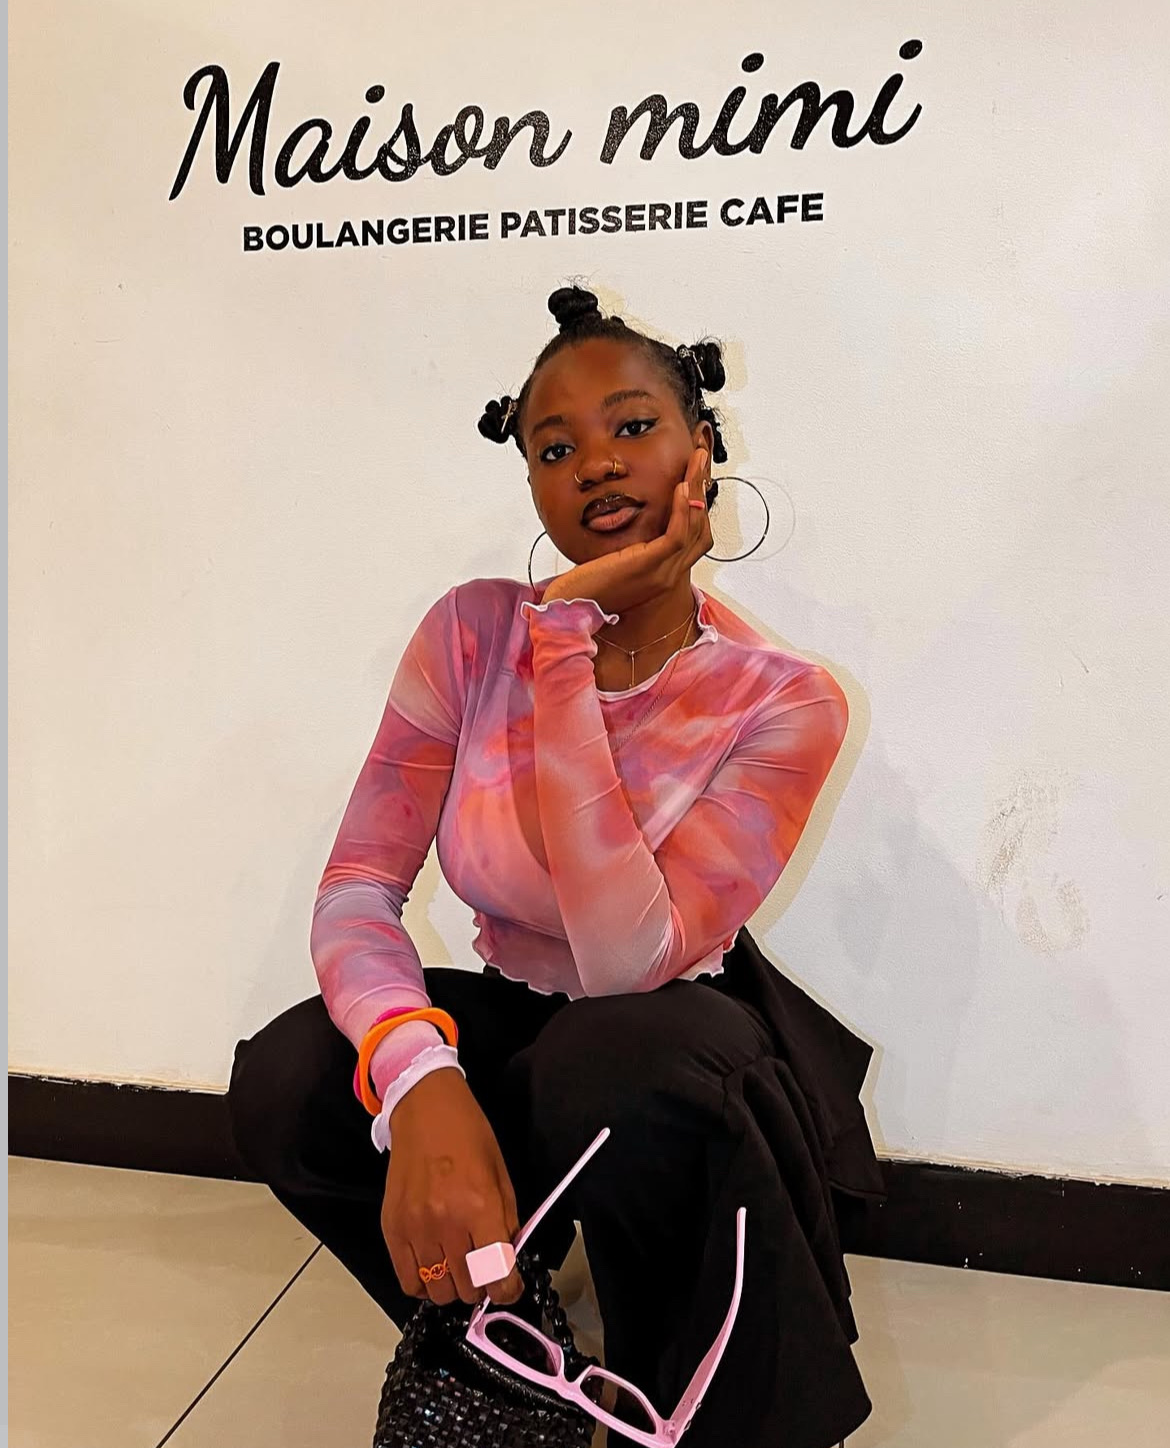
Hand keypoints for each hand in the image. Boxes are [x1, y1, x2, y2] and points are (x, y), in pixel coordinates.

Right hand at [381, 1069, 526, 1308]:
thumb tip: (508, 1262)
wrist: (424, 1109)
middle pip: (468, 1289)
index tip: (509, 1286)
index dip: (508, 1289)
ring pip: (438, 1292)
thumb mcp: (501, 1176)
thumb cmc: (466, 1134)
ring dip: (453, 1286)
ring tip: (458, 1267)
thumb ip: (506, 1223)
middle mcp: (446, 1222)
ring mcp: (415, 1228)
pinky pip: (408, 1281)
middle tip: (484, 1270)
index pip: (497, 1275)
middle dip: (482, 1286)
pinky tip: (434, 1267)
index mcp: (480, 1206)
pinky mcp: (392, 1229)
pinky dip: (424, 1284)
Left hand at [540, 445, 711, 616]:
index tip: (693, 477)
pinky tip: (680, 487)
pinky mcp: (649, 566)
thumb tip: (631, 529)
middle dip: (703, 490)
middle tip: (701, 459)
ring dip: (697, 489)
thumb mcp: (614, 563)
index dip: (698, 506)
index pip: (694, 539)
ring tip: (696, 461)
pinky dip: (682, 509)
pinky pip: (676, 534)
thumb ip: (629, 549)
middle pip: (701, 529)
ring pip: (694, 527)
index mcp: (662, 575)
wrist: (568, 611)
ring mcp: (662, 573)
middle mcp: (669, 576)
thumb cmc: (584, 588)